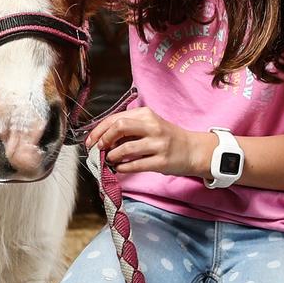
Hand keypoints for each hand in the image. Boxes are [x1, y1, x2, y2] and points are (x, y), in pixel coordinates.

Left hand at [84, 107, 207, 178]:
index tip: (91, 140)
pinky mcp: (161, 161)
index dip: (99, 130)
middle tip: (99, 149)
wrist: (193, 150)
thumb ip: (129, 127)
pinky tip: (119, 168)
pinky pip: (136, 165)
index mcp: (146, 114)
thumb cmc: (167, 137)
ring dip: (112, 156)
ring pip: (126, 148)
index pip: (116, 118)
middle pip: (119, 127)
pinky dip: (123, 167)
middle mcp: (152, 127)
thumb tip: (102, 137)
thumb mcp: (149, 125)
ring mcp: (158, 144)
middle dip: (104, 139)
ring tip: (109, 159)